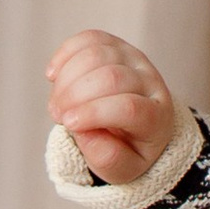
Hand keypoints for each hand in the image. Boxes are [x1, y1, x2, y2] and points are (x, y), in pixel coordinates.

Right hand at [47, 28, 176, 183]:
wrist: (135, 127)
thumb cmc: (128, 150)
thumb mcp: (123, 169)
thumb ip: (108, 158)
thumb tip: (85, 132)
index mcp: (156, 116)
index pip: (129, 107)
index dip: (94, 113)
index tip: (68, 125)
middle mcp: (150, 81)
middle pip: (111, 77)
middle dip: (75, 95)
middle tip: (57, 116)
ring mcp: (133, 58)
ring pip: (97, 54)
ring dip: (67, 78)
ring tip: (56, 103)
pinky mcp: (115, 45)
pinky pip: (89, 39)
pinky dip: (66, 54)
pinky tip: (53, 75)